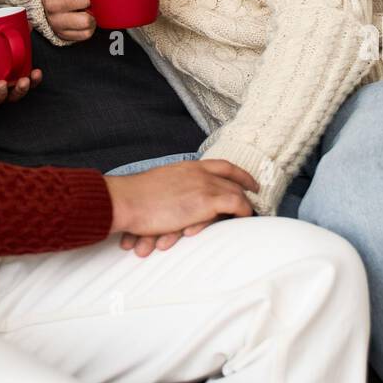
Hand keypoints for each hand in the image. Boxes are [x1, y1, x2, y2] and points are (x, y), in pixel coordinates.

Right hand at [104, 158, 258, 258]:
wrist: (127, 201)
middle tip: (255, 197)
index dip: (238, 173)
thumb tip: (178, 202)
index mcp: (187, 167)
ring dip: (245, 204)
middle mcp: (198, 173)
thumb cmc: (135, 199)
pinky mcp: (206, 201)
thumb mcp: (160, 186)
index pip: (220, 165)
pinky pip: (236, 204)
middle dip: (245, 189)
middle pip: (231, 179)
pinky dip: (244, 211)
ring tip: (251, 213)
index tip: (248, 181)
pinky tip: (246, 218)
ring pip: (236, 191)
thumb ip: (174, 190)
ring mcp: (203, 185)